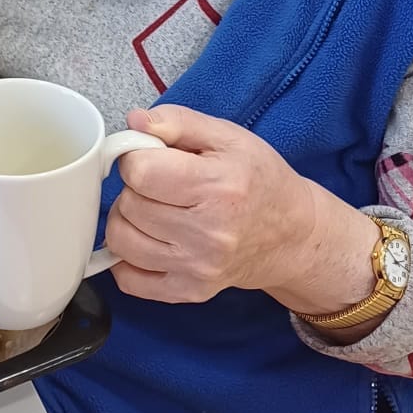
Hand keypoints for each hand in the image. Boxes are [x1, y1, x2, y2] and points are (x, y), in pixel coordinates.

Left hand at [105, 105, 315, 303]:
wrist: (291, 236)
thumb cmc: (259, 180)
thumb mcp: (228, 137)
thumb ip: (178, 121)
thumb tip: (134, 121)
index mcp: (217, 186)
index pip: (141, 172)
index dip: (135, 158)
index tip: (148, 157)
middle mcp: (208, 233)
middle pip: (129, 205)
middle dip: (133, 188)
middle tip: (157, 184)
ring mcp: (197, 267)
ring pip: (121, 241)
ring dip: (127, 220)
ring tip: (152, 209)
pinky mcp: (189, 292)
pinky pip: (129, 280)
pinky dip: (126, 259)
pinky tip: (147, 240)